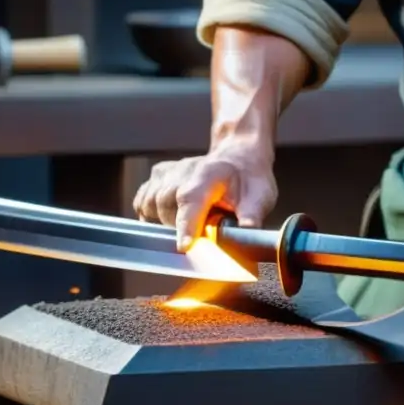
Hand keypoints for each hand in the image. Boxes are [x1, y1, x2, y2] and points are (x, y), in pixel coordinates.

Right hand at [132, 144, 276, 249]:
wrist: (240, 157)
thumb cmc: (249, 180)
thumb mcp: (260, 197)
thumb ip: (251, 217)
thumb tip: (247, 237)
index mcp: (208, 175)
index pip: (190, 201)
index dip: (186, 226)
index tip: (185, 247)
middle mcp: (183, 171)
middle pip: (165, 207)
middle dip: (179, 227)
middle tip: (201, 231)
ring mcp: (168, 172)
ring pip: (150, 205)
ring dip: (164, 221)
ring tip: (190, 222)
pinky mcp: (158, 175)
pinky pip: (143, 201)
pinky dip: (152, 214)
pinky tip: (172, 216)